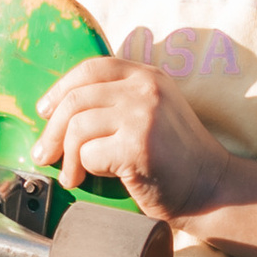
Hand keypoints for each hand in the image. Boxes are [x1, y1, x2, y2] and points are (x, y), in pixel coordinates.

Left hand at [34, 57, 234, 221]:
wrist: (211, 189)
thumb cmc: (175, 159)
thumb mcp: (153, 113)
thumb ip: (118, 101)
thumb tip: (60, 110)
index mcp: (147, 76)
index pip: (91, 68)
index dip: (60, 89)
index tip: (45, 111)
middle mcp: (145, 89)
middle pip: (76, 100)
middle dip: (52, 131)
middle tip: (45, 153)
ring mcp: (143, 115)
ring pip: (78, 127)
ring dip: (67, 156)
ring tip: (71, 175)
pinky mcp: (138, 145)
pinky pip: (89, 154)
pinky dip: (86, 170)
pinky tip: (96, 179)